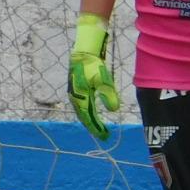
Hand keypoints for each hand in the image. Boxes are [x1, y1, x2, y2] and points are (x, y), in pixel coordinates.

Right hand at [67, 12, 119, 140]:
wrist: (84, 52)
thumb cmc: (93, 66)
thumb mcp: (104, 81)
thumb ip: (109, 95)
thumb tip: (114, 110)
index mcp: (80, 98)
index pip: (88, 118)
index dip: (96, 129)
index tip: (104, 137)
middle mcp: (75, 98)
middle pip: (85, 117)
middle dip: (94, 127)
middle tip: (104, 136)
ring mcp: (75, 93)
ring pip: (84, 111)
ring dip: (91, 120)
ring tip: (100, 129)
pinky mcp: (78, 89)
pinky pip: (84, 105)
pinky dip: (89, 112)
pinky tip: (94, 114)